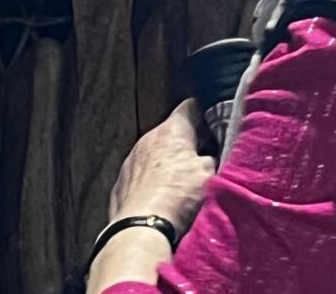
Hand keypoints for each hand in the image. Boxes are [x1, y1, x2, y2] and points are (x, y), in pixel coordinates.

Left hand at [108, 100, 214, 230]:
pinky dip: (151, 185)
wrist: (142, 228)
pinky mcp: (121, 183)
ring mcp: (131, 160)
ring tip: (181, 189)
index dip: (204, 115)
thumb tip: (213, 156)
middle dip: (186, 146)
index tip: (213, 127)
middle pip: (172, 134)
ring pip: (154, 156)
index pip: (190, 107)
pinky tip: (161, 202)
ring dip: (166, 166)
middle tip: (202, 164)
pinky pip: (140, 177)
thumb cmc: (178, 196)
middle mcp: (148, 138)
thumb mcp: (211, 174)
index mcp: (172, 130)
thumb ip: (214, 158)